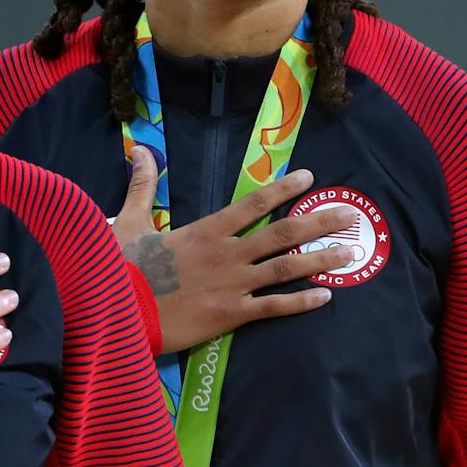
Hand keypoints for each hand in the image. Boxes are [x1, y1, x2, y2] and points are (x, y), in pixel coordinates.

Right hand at [114, 148, 358, 353]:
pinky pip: (273, 307)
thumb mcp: (130, 221)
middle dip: (319, 222)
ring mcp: (233, 285)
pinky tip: (325, 297)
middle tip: (350, 215)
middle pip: (283, 233)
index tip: (309, 178)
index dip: (283, 189)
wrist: (117, 311)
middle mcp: (228, 254)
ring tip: (350, 252)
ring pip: (287, 268)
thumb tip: (139, 150)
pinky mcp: (231, 315)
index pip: (253, 204)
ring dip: (320, 259)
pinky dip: (301, 303)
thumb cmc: (122, 267)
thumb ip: (143, 186)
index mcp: (206, 230)